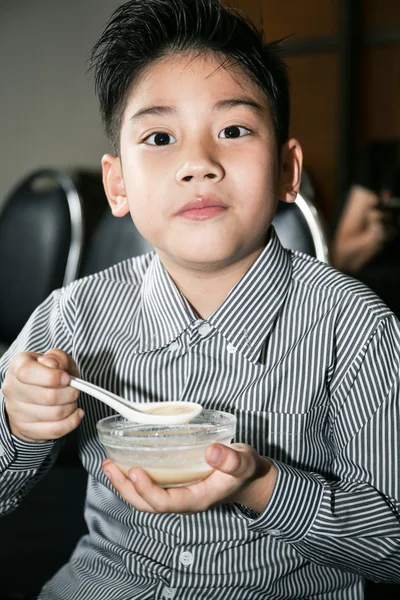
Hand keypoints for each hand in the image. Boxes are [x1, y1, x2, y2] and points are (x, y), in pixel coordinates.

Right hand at [2, 349, 82, 441]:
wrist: (33, 393)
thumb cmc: (48, 374)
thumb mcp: (56, 359)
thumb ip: (58, 357)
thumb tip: (54, 364)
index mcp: (17, 366)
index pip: (28, 373)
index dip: (52, 377)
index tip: (67, 378)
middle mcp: (13, 389)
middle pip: (48, 397)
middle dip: (70, 393)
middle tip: (74, 389)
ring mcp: (17, 411)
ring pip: (55, 414)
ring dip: (72, 406)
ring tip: (71, 400)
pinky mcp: (26, 428)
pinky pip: (55, 430)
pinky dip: (72, 422)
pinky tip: (76, 413)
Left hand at [102, 442, 277, 513]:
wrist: (248, 478)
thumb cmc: (245, 470)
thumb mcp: (244, 462)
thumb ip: (231, 459)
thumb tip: (212, 452)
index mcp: (196, 499)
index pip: (164, 503)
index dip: (146, 490)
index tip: (134, 471)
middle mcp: (183, 501)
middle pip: (146, 504)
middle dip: (124, 488)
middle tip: (109, 465)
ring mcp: (177, 494)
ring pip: (144, 498)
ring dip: (124, 484)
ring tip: (109, 463)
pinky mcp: (175, 485)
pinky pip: (149, 487)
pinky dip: (133, 478)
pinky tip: (125, 462)